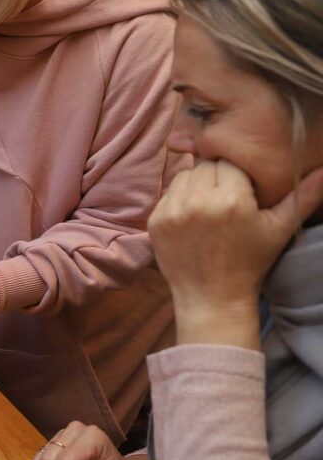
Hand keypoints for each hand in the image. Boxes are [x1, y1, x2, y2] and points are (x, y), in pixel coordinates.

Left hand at [149, 161, 322, 344]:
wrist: (212, 298)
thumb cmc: (250, 263)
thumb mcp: (279, 229)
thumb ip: (303, 196)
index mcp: (231, 200)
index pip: (231, 161)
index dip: (237, 175)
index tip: (242, 192)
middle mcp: (198, 201)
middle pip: (206, 165)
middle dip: (217, 177)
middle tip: (226, 199)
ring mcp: (172, 211)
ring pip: (185, 175)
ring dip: (197, 185)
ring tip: (210, 208)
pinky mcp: (155, 220)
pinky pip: (168, 194)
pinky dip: (180, 200)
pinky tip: (193, 219)